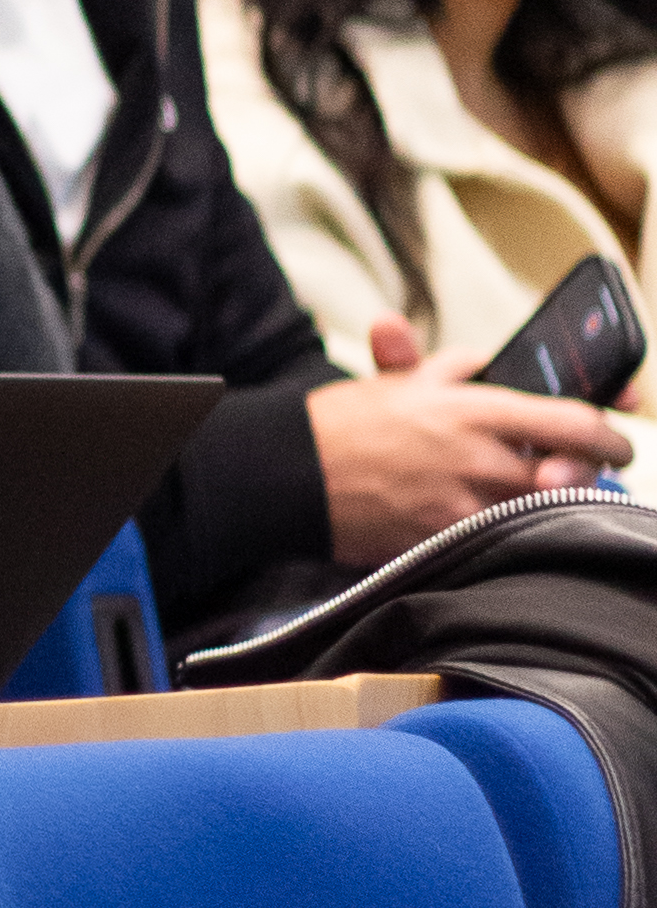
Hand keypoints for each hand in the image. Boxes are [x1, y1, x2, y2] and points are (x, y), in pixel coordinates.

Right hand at [306, 309, 632, 561]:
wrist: (288, 474)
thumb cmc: (341, 424)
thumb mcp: (402, 378)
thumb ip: (456, 367)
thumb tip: (489, 365)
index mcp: (473, 411)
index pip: (573, 424)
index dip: (609, 437)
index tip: (619, 442)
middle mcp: (476, 460)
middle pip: (566, 476)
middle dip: (579, 476)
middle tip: (574, 472)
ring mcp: (461, 506)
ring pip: (533, 510)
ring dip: (537, 501)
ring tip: (519, 490)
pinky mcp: (441, 542)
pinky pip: (492, 538)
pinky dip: (497, 528)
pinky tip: (481, 516)